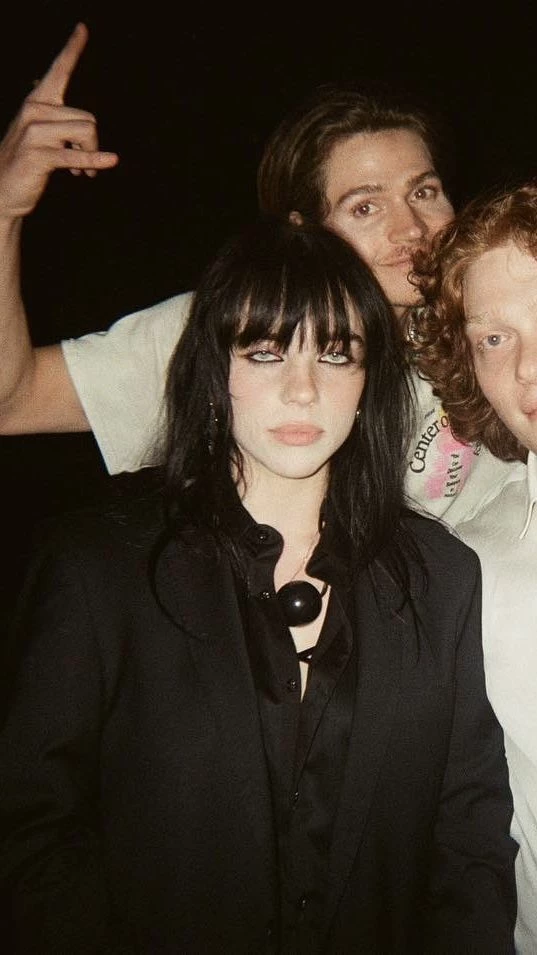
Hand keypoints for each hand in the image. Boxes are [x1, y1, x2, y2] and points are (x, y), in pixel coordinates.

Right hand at [0, 23, 118, 219]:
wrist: (2, 192)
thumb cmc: (28, 164)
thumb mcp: (44, 137)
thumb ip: (64, 125)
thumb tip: (90, 131)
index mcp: (37, 102)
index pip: (58, 70)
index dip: (72, 49)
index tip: (83, 29)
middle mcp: (34, 110)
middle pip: (88, 119)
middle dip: (92, 143)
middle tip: (83, 163)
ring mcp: (35, 132)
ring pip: (86, 133)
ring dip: (90, 156)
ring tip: (82, 171)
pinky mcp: (39, 155)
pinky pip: (76, 156)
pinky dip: (95, 160)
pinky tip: (110, 162)